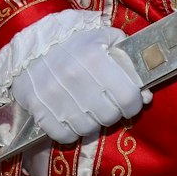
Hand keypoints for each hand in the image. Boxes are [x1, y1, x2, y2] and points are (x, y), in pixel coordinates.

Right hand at [12, 21, 149, 144]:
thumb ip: (129, 62)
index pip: (128, 97)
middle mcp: (74, 78)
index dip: (134, 103)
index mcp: (95, 58)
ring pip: (88, 129)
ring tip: (88, 108)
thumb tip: (146, 94)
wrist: (31, 45)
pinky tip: (71, 116)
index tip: (131, 101)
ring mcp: (54, 96)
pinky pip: (65, 136)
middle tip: (107, 102)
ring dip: (92, 122)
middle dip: (113, 112)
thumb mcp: (105, 39)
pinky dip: (71, 131)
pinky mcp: (39, 110)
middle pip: (109, 116)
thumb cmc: (75, 43)